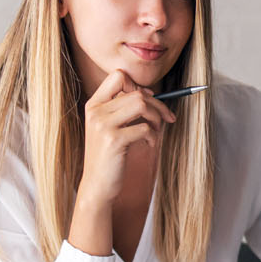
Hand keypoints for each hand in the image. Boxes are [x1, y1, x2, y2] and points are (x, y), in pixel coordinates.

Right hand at [78, 70, 176, 203]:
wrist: (97, 185)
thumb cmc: (109, 156)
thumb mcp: (110, 127)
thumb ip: (122, 108)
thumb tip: (150, 92)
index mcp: (94, 105)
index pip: (118, 76)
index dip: (137, 85)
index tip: (149, 100)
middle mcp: (96, 111)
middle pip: (137, 92)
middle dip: (158, 105)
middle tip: (166, 119)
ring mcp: (103, 124)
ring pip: (141, 105)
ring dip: (157, 118)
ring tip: (156, 132)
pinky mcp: (113, 140)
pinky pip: (145, 128)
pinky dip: (153, 136)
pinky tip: (149, 145)